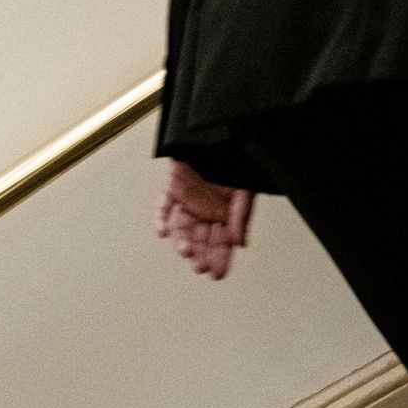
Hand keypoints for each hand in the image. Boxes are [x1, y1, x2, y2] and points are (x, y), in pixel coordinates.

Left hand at [157, 160, 254, 279]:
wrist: (220, 133)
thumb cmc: (237, 159)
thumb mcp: (246, 190)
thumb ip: (241, 216)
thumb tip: (241, 243)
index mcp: (227, 212)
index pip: (223, 242)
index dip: (221, 258)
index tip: (217, 274)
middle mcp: (208, 209)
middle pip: (202, 239)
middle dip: (202, 254)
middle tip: (200, 267)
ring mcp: (190, 199)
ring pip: (183, 227)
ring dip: (183, 241)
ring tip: (186, 251)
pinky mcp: (174, 187)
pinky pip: (164, 206)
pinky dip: (161, 218)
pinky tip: (162, 232)